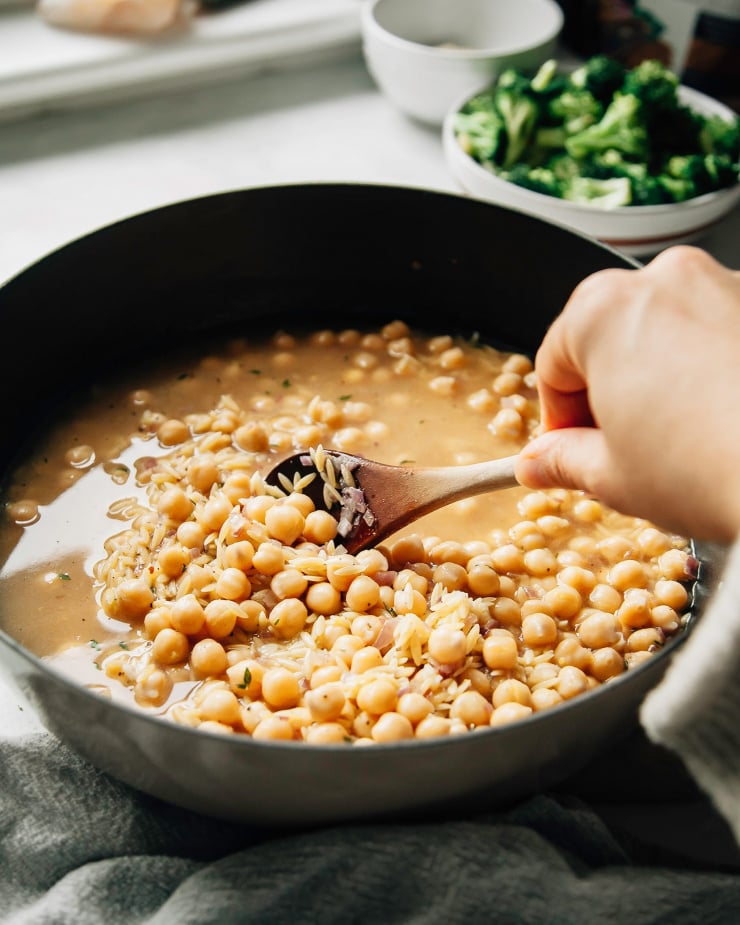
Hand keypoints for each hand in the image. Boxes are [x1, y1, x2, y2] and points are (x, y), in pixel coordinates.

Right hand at [515, 245, 739, 541]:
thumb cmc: (708, 471)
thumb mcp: (613, 477)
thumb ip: (562, 461)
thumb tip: (539, 462)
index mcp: (604, 311)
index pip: (552, 363)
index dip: (555, 418)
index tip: (567, 451)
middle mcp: (665, 281)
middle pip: (609, 337)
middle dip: (607, 392)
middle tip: (622, 449)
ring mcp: (726, 286)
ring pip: (668, 332)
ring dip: (660, 378)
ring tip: (679, 440)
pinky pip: (720, 334)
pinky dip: (710, 370)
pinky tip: (720, 421)